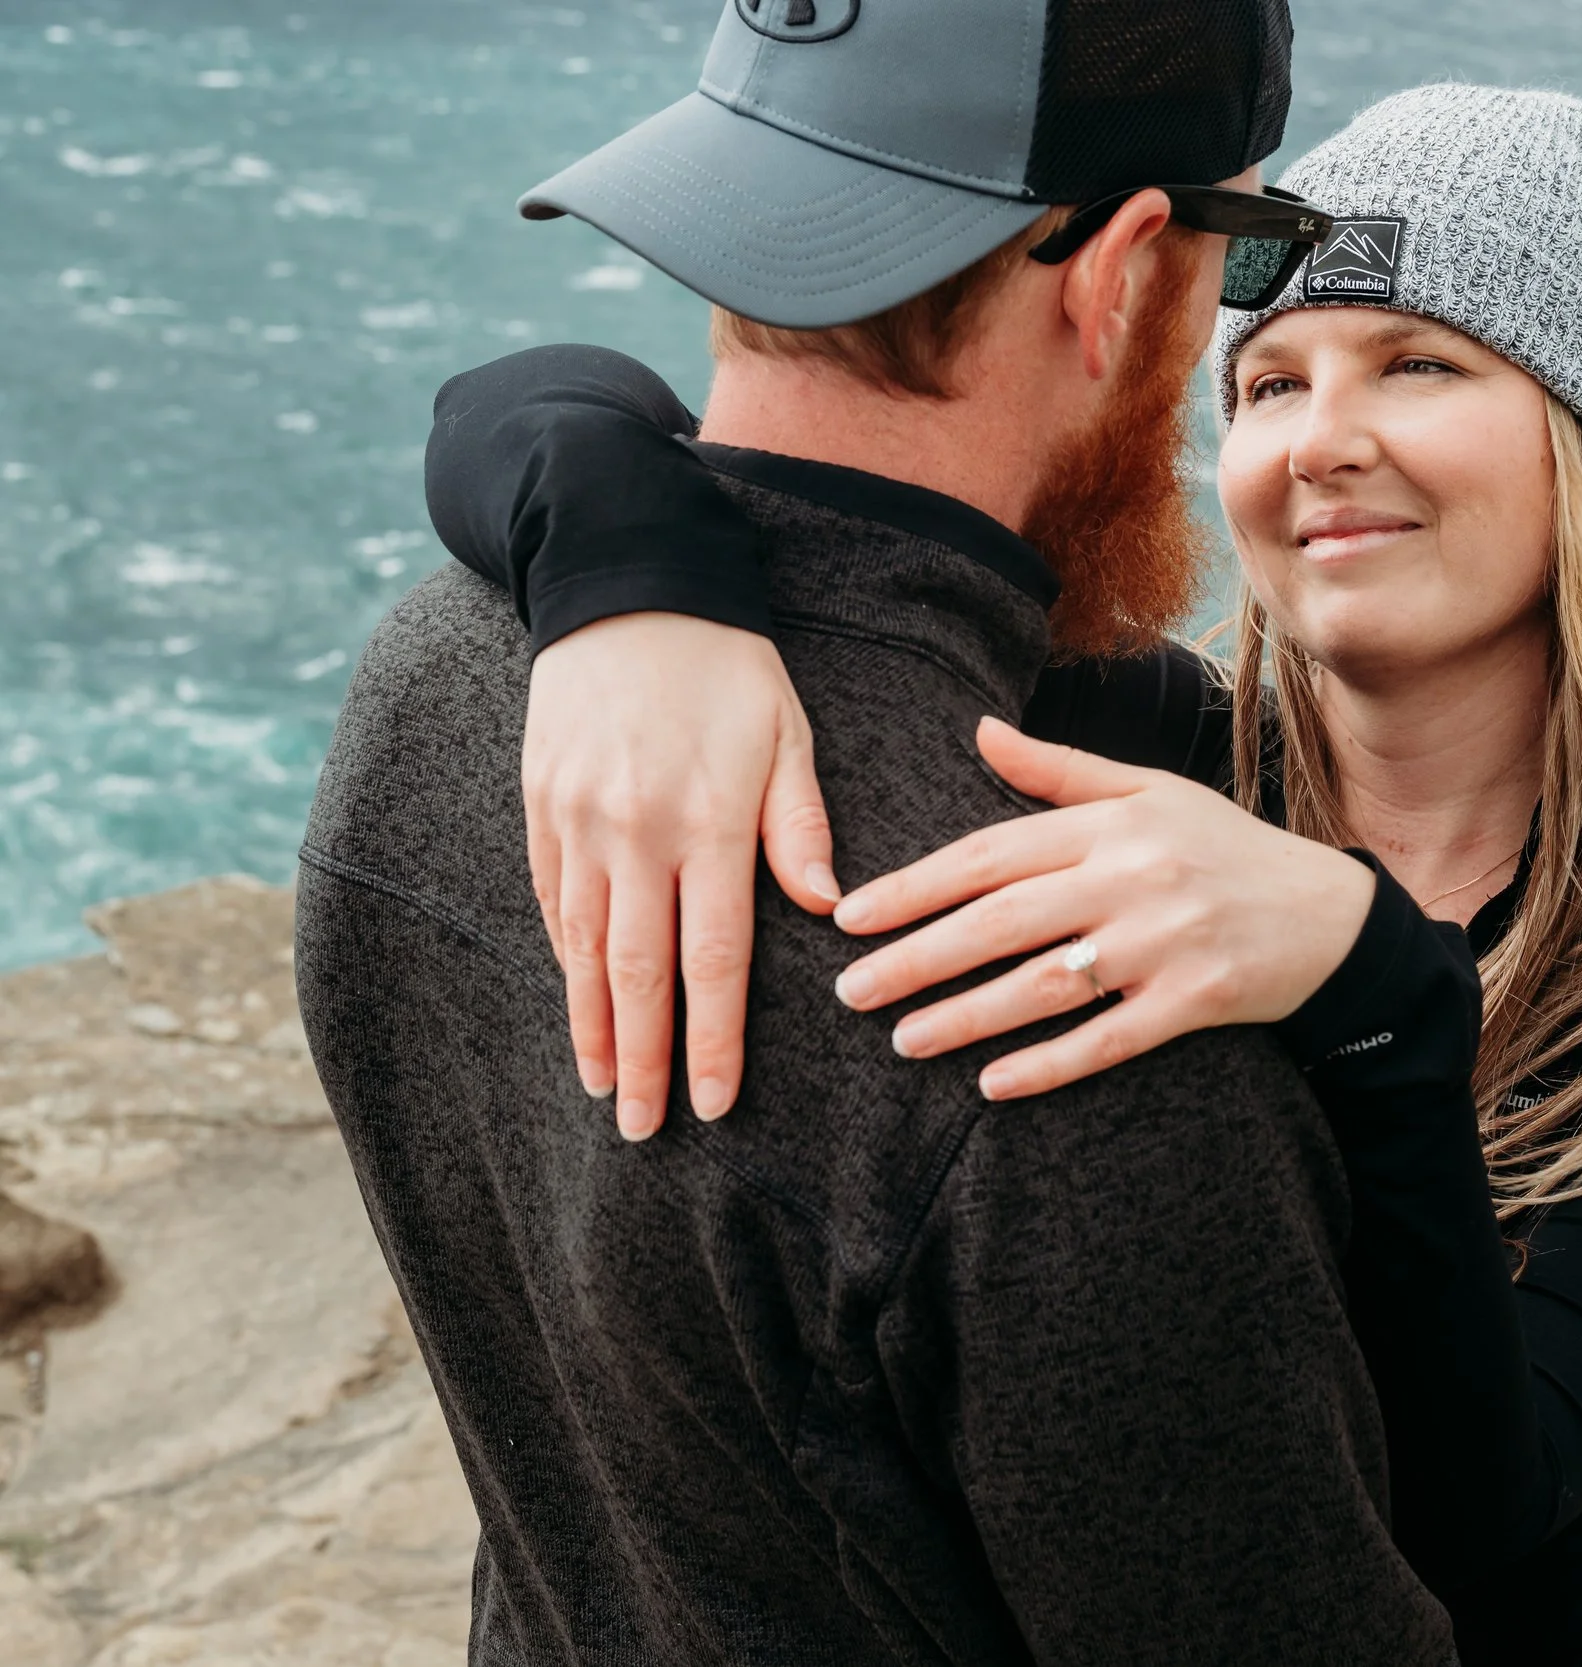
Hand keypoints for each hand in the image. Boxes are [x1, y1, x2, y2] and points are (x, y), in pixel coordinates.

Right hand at [524, 613, 835, 1139]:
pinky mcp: (539, 805)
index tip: (712, 1103)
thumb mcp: (787, 736)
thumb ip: (801, 828)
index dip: (711, 1040)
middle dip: (644, 1060)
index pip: (711, 960)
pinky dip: (563, 960)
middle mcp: (636, 832)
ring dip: (591, 1026)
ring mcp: (578, 821)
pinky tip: (576, 1004)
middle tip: (644, 1129)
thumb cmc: (727, 668)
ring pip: (581, 948)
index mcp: (709, 822)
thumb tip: (826, 911)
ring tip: (605, 1086)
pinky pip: (552, 901)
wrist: (626, 587)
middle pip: (636, 973)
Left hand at [830, 718, 1375, 1099]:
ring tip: (904, 1042)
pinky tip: (992, 1085)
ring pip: (1044, 987)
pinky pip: (1108, 1040)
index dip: (915, 886)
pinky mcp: (1196, 1001)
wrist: (1331, 916)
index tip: (851, 915)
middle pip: (1002, 923)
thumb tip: (978, 732)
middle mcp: (1134, 878)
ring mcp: (1165, 943)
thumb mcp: (1150, 792)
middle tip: (850, 991)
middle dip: (917, 958)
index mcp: (1114, 824)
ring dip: (966, 1018)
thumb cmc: (1226, 850)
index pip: (992, 854)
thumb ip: (1059, 772)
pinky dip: (1048, 1065)